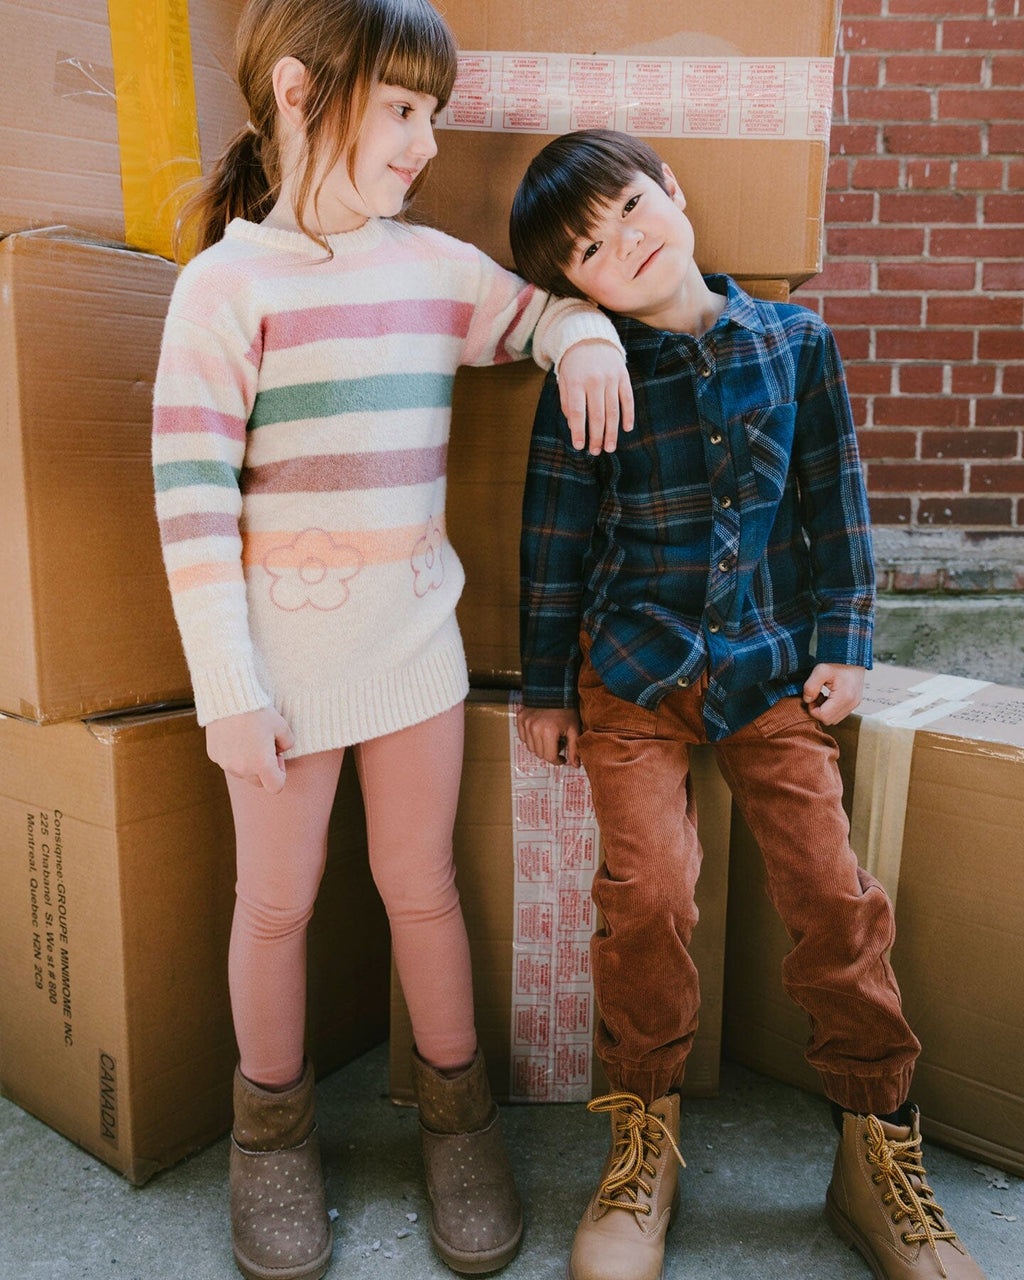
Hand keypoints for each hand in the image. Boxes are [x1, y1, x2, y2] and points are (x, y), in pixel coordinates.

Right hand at [206, 707, 295, 793]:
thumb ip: (287, 743)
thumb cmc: (258, 712)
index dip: (280, 774)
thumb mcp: (282, 726)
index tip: (277, 757)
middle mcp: (242, 769)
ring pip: (242, 772)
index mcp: (262, 764)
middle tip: (265, 747)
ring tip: (249, 738)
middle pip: (258, 782)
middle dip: (264, 769)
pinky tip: (236, 735)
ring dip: (248, 762)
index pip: (275, 787)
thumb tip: (279, 751)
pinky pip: (228, 761)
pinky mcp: (214, 755)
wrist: (229, 698)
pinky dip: (234, 754)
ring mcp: (226, 763)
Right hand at [516, 705, 582, 766]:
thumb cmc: (566, 710)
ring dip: (540, 747)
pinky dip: (531, 740)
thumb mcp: (574, 729)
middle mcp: (535, 729)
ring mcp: (526, 724)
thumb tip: (575, 765)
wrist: (554, 691)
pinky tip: (540, 734)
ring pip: (531, 748)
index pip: (550, 757)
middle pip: (540, 754)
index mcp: (549, 732)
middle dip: (550, 753)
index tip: (562, 758)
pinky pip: (523, 738)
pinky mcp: (521, 719)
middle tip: (558, 745)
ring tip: (549, 739)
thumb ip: (574, 748)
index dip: (558, 761)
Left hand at [556, 340, 633, 454]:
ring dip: (612, 432)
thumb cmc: (574, 365)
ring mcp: (611, 378)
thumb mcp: (564, 380)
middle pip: (596, 415)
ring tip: (610, 447)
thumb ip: (567, 403)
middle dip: (596, 437)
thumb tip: (574, 427)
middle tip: (596, 452)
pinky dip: (628, 415)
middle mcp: (594, 380)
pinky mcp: (623, 376)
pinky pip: (628, 399)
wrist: (591, 337)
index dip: (578, 431)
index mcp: (576, 382)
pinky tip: (627, 429)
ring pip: (613, 411)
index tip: (579, 447)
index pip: (577, 412)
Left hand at [802, 663, 865, 724]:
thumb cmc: (837, 661)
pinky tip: (829, 695)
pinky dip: (832, 708)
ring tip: (822, 694)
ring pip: (835, 719)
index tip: (811, 697)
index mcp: (844, 697)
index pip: (823, 716)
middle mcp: (852, 703)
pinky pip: (840, 713)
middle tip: (816, 695)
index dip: (812, 709)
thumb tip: (807, 700)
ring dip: (825, 710)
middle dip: (818, 710)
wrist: (853, 654)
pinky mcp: (855, 702)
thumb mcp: (820, 670)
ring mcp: (855, 704)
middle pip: (829, 720)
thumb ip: (810, 686)